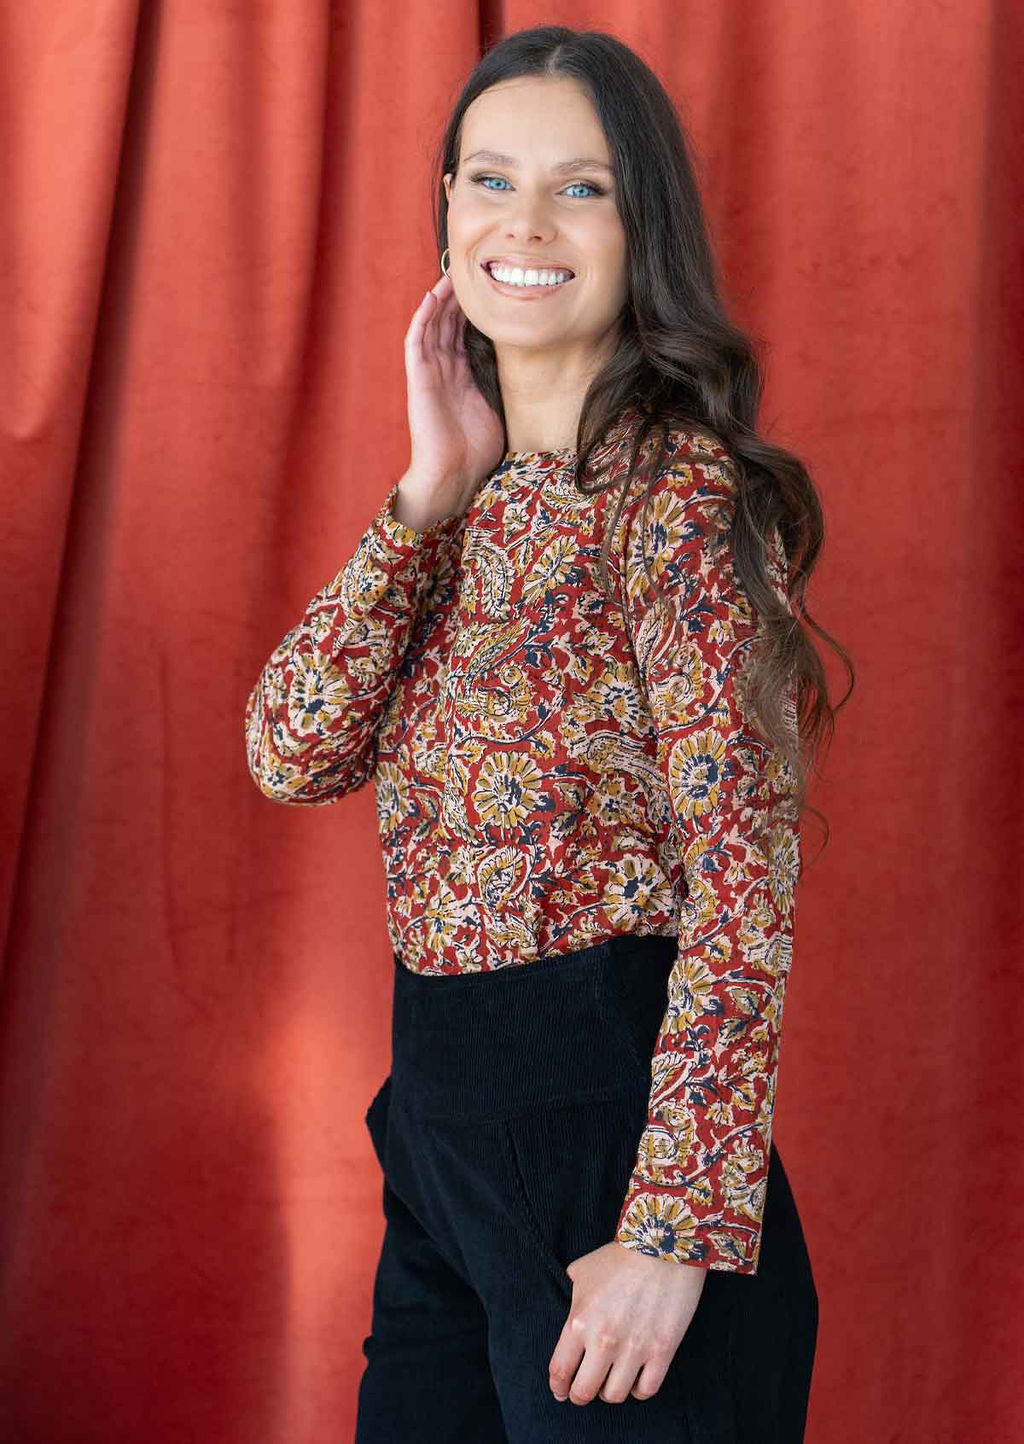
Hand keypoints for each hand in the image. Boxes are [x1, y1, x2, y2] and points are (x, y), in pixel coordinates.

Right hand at [401, 271, 505, 522]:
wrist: (453, 474)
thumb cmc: (475, 450)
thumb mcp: (497, 408)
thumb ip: (504, 385)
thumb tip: (536, 370)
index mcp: (460, 376)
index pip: (463, 333)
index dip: (472, 309)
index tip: (488, 286)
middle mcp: (443, 370)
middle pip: (448, 323)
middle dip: (457, 296)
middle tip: (471, 267)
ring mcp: (429, 373)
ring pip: (432, 325)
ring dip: (440, 299)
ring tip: (451, 273)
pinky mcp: (418, 379)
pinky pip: (417, 342)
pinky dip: (423, 319)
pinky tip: (432, 298)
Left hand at [548, 1241, 707, 1405]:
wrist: (663, 1245)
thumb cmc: (621, 1255)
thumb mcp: (582, 1270)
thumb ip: (571, 1296)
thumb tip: (569, 1312)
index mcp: (580, 1321)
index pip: (560, 1371)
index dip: (559, 1387)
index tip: (561, 1391)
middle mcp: (604, 1341)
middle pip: (584, 1391)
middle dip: (580, 1395)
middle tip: (583, 1391)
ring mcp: (634, 1349)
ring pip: (615, 1395)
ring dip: (610, 1391)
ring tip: (611, 1381)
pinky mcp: (662, 1352)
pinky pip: (646, 1390)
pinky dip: (638, 1389)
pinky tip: (635, 1378)